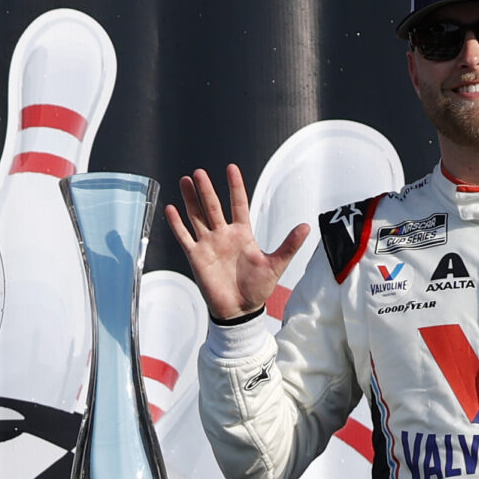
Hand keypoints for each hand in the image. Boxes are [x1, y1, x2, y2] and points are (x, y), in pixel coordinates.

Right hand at [163, 165, 308, 321]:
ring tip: (185, 181)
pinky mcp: (197, 257)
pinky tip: (171, 209)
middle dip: (206, 190)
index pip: (238, 204)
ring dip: (191, 200)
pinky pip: (185, 237)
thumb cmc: (258, 288)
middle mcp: (224, 235)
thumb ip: (289, 245)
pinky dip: (177, 224)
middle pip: (213, 206)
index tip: (231, 169)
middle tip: (199, 172)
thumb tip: (307, 226)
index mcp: (243, 233)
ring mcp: (209, 244)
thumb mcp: (276, 264)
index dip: (235, 187)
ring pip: (197, 217)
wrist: (240, 310)